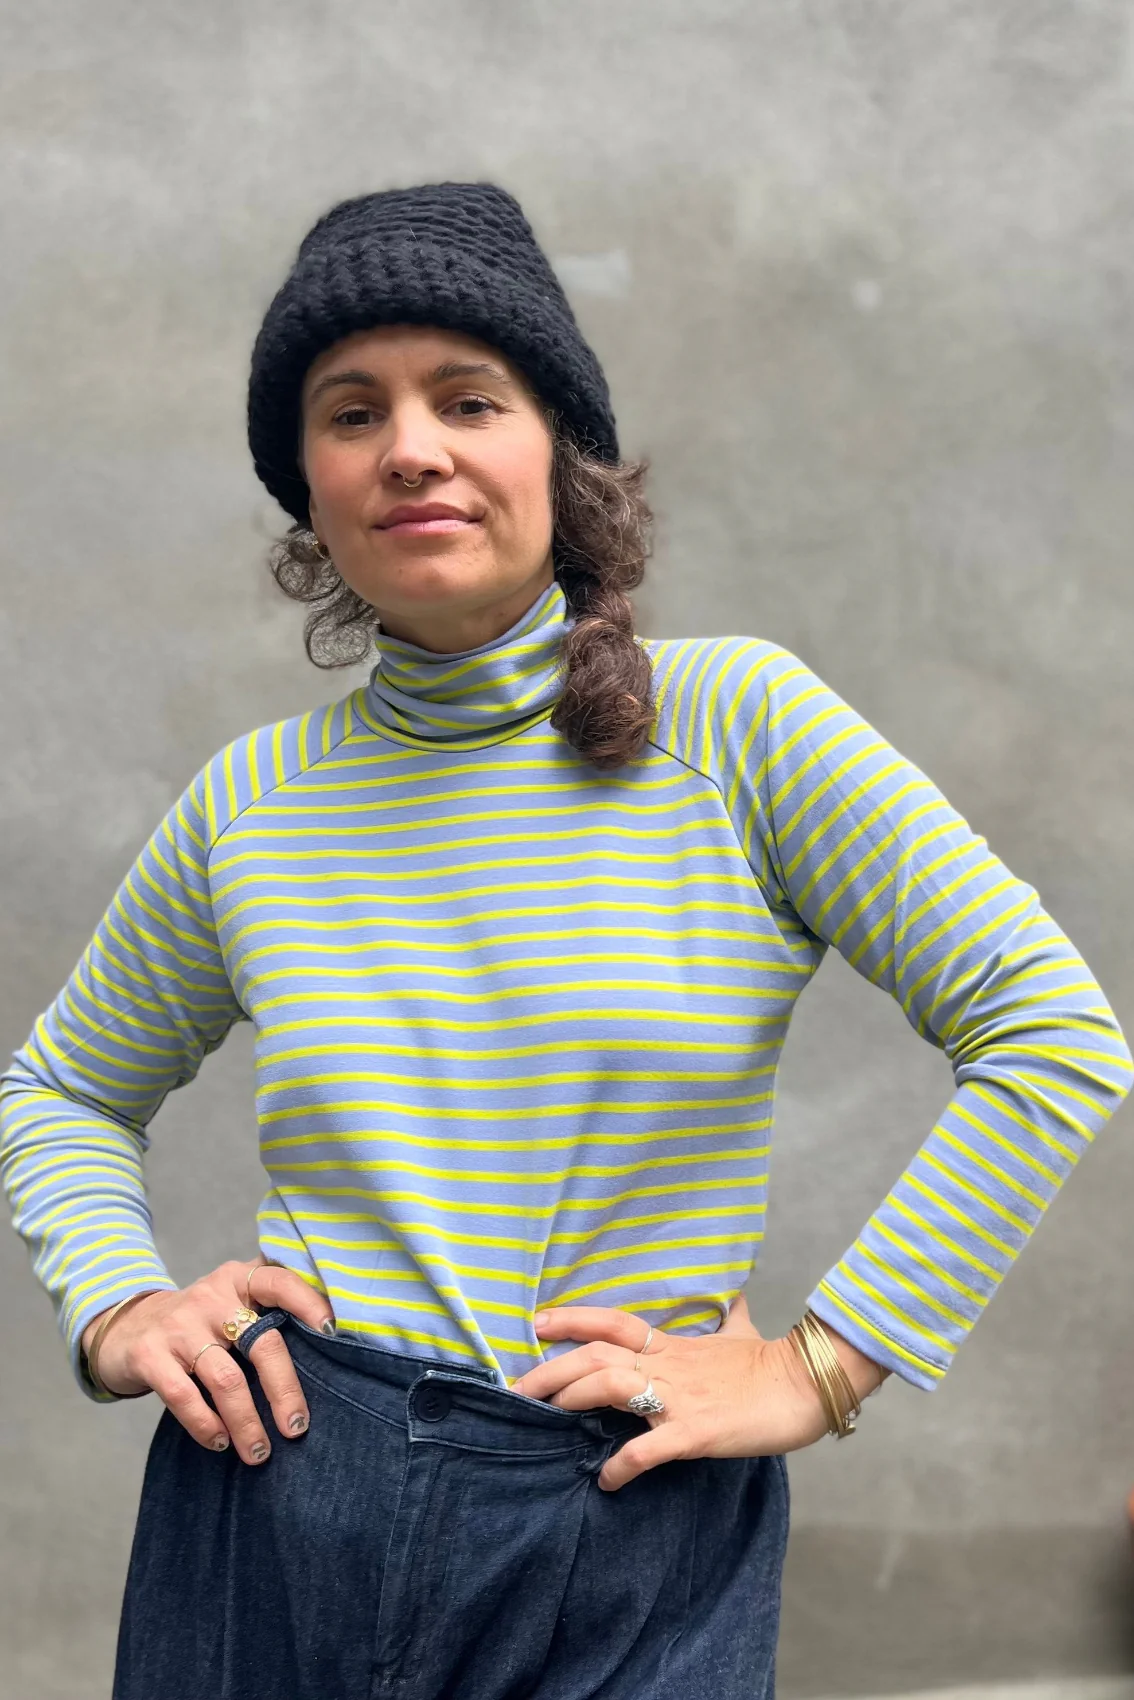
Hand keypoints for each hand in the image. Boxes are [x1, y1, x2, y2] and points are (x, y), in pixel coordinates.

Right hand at [80, 1259, 334, 1465]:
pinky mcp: (149, 1354)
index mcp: (239, 1280)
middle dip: (284, 1391)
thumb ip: (268, 1315)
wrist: (126, 1327)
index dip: (308, 1303)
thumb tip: (326, 1358)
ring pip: (225, 1379)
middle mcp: (212, 1296)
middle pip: (261, 1343)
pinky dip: (206, 1425)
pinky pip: (184, 1396)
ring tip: (259, 1453)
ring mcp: (179, 1325)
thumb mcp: (232, 1303)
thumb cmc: (200, 1322)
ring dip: (247, 1422)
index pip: (280, 1281)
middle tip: (297, 1428)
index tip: (333, 1333)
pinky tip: (220, 1443)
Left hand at [510, 1295, 881, 1490]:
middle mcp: (668, 1366)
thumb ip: (729, 1316)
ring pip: (611, 1387)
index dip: (573, 1319)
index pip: (614, 1323)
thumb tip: (734, 1297)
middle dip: (551, 1370)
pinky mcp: (696, 1432)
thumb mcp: (744, 1332)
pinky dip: (623, 1464)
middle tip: (516, 1390)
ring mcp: (680, 1399)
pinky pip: (649, 1448)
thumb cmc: (772, 1362)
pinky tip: (607, 1480)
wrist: (808, 1385)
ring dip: (573, 1401)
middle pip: (596, 1356)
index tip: (537, 1323)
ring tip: (546, 1421)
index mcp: (674, 1345)